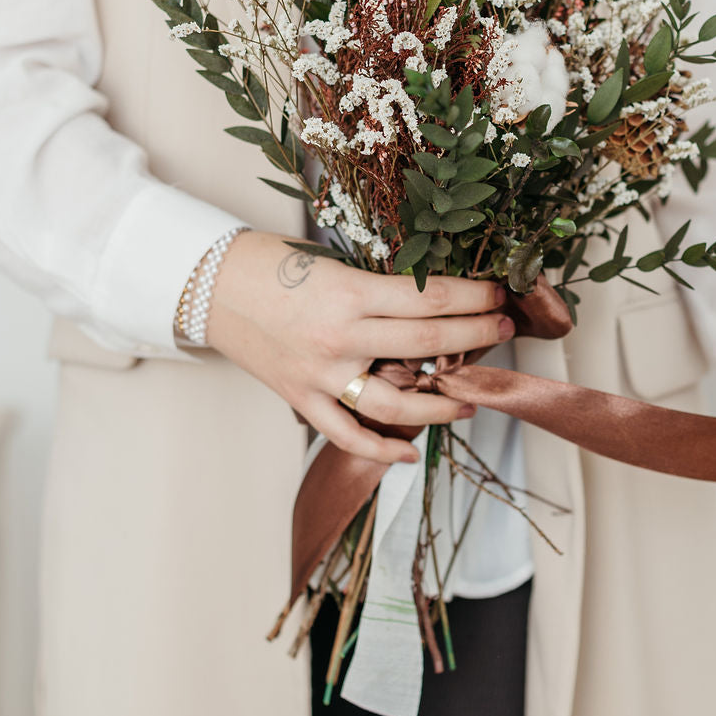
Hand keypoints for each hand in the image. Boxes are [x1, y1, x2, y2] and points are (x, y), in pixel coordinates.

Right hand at [207, 230, 514, 466]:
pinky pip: (348, 434)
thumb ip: (378, 286)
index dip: (473, 297)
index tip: (500, 294)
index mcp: (350, 292)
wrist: (210, 285)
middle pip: (426, 345)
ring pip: (395, 403)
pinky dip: (380, 450)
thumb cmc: (272, 262)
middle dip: (475, 336)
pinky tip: (410, 453)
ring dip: (441, 403)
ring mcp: (321, 375)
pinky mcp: (302, 399)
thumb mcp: (334, 261)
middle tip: (505, 329)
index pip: (430, 299)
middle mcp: (340, 337)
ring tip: (471, 399)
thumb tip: (435, 300)